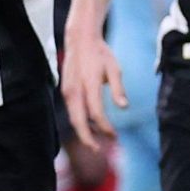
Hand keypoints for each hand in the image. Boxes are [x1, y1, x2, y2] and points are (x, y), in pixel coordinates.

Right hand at [60, 29, 127, 148]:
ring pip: (73, 118)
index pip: (96, 113)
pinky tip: (90, 127)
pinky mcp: (65, 90)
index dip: (105, 127)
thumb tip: (124, 107)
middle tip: (99, 151)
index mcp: (88, 84)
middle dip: (88, 138)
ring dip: (83, 132)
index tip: (115, 136)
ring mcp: (67, 90)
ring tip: (96, 143)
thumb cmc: (100, 53)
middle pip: (78, 121)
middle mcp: (74, 90)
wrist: (80, 39)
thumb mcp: (114, 68)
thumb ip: (118, 89)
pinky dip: (80, 122)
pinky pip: (72, 111)